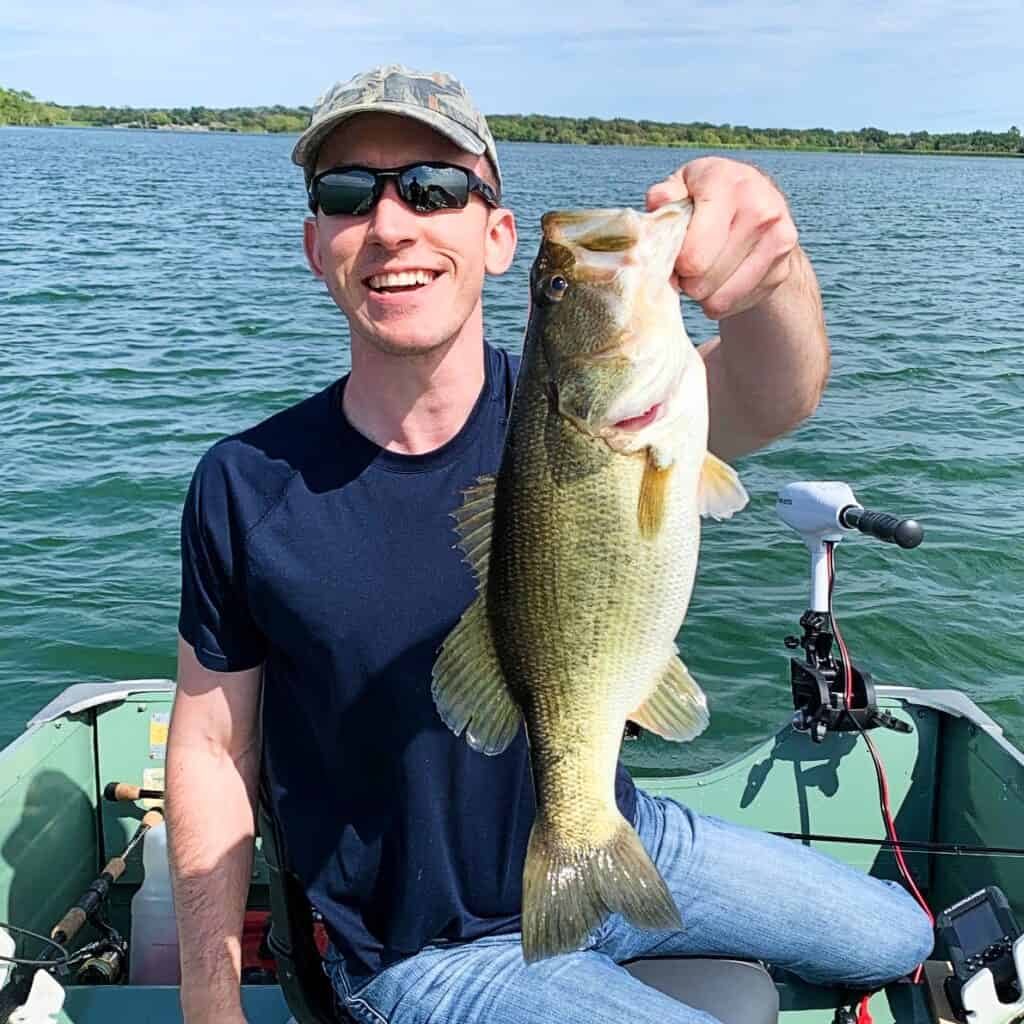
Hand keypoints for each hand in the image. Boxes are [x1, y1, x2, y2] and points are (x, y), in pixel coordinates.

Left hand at [646, 157, 798, 319]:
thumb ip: (664, 196)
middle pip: (704, 280)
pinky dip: (722, 301)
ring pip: (721, 298)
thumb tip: (659, 202)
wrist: (757, 201)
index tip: (674, 258)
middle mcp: (759, 207)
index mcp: (726, 184)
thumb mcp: (681, 186)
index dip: (676, 265)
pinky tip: (721, 280)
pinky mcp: (784, 267)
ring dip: (703, 295)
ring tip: (702, 274)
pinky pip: (737, 304)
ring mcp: (778, 238)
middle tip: (686, 269)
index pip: (694, 254)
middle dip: (687, 281)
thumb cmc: (705, 196)